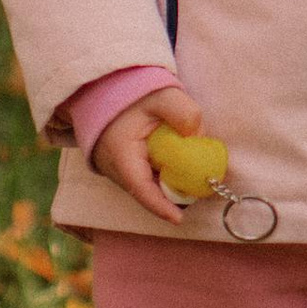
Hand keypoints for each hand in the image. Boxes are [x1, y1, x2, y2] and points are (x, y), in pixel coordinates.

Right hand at [92, 84, 208, 226]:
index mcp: (120, 154)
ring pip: (147, 186)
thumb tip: (198, 135)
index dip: (160, 206)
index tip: (179, 219)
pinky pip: (145, 178)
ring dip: (169, 186)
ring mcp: (117, 169)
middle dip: (173, 198)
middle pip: (147, 192)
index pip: (140, 188)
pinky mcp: (123, 166)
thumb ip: (183, 111)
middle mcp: (114, 168)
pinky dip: (163, 176)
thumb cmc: (132, 93)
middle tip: (200, 194)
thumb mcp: (161, 96)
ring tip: (195, 180)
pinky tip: (181, 167)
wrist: (106, 88)